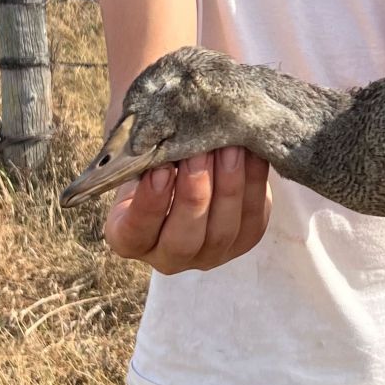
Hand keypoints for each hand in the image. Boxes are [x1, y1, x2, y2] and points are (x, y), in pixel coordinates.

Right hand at [103, 147, 270, 274]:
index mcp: (130, 238)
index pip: (135, 230)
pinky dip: (254, 182)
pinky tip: (252, 152)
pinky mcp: (244, 240)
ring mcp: (209, 254)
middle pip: (183, 239)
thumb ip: (148, 151)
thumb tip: (166, 128)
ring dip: (228, 185)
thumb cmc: (158, 158)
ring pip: (223, 230)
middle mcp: (168, 256)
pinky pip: (253, 218)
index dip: (150, 202)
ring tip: (230, 147)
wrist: (190, 165)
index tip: (160, 168)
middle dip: (194, 193)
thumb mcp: (144, 157)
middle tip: (200, 152)